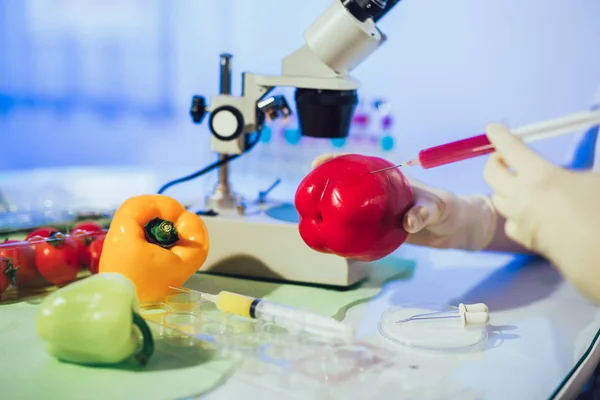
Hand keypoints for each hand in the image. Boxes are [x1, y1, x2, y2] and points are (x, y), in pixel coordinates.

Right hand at [311, 154, 496, 250]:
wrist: (454, 229)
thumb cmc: (447, 209)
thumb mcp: (438, 207)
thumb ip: (423, 211)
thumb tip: (407, 223)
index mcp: (387, 178)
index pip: (357, 163)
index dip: (335, 160)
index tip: (317, 163)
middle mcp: (377, 193)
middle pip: (345, 187)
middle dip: (323, 188)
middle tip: (306, 197)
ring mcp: (376, 211)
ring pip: (347, 210)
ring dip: (331, 214)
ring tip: (313, 223)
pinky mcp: (378, 230)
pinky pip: (357, 231)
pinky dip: (345, 237)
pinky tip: (334, 246)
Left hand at [483, 124, 599, 297]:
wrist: (597, 255)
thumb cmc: (599, 211)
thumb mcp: (594, 178)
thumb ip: (578, 167)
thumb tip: (574, 162)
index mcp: (540, 176)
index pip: (511, 149)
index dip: (500, 136)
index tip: (492, 129)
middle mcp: (522, 196)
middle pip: (491, 173)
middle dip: (494, 161)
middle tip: (505, 157)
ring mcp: (519, 218)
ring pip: (496, 197)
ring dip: (502, 187)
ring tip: (516, 183)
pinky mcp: (522, 238)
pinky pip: (508, 221)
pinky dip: (513, 213)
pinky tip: (525, 212)